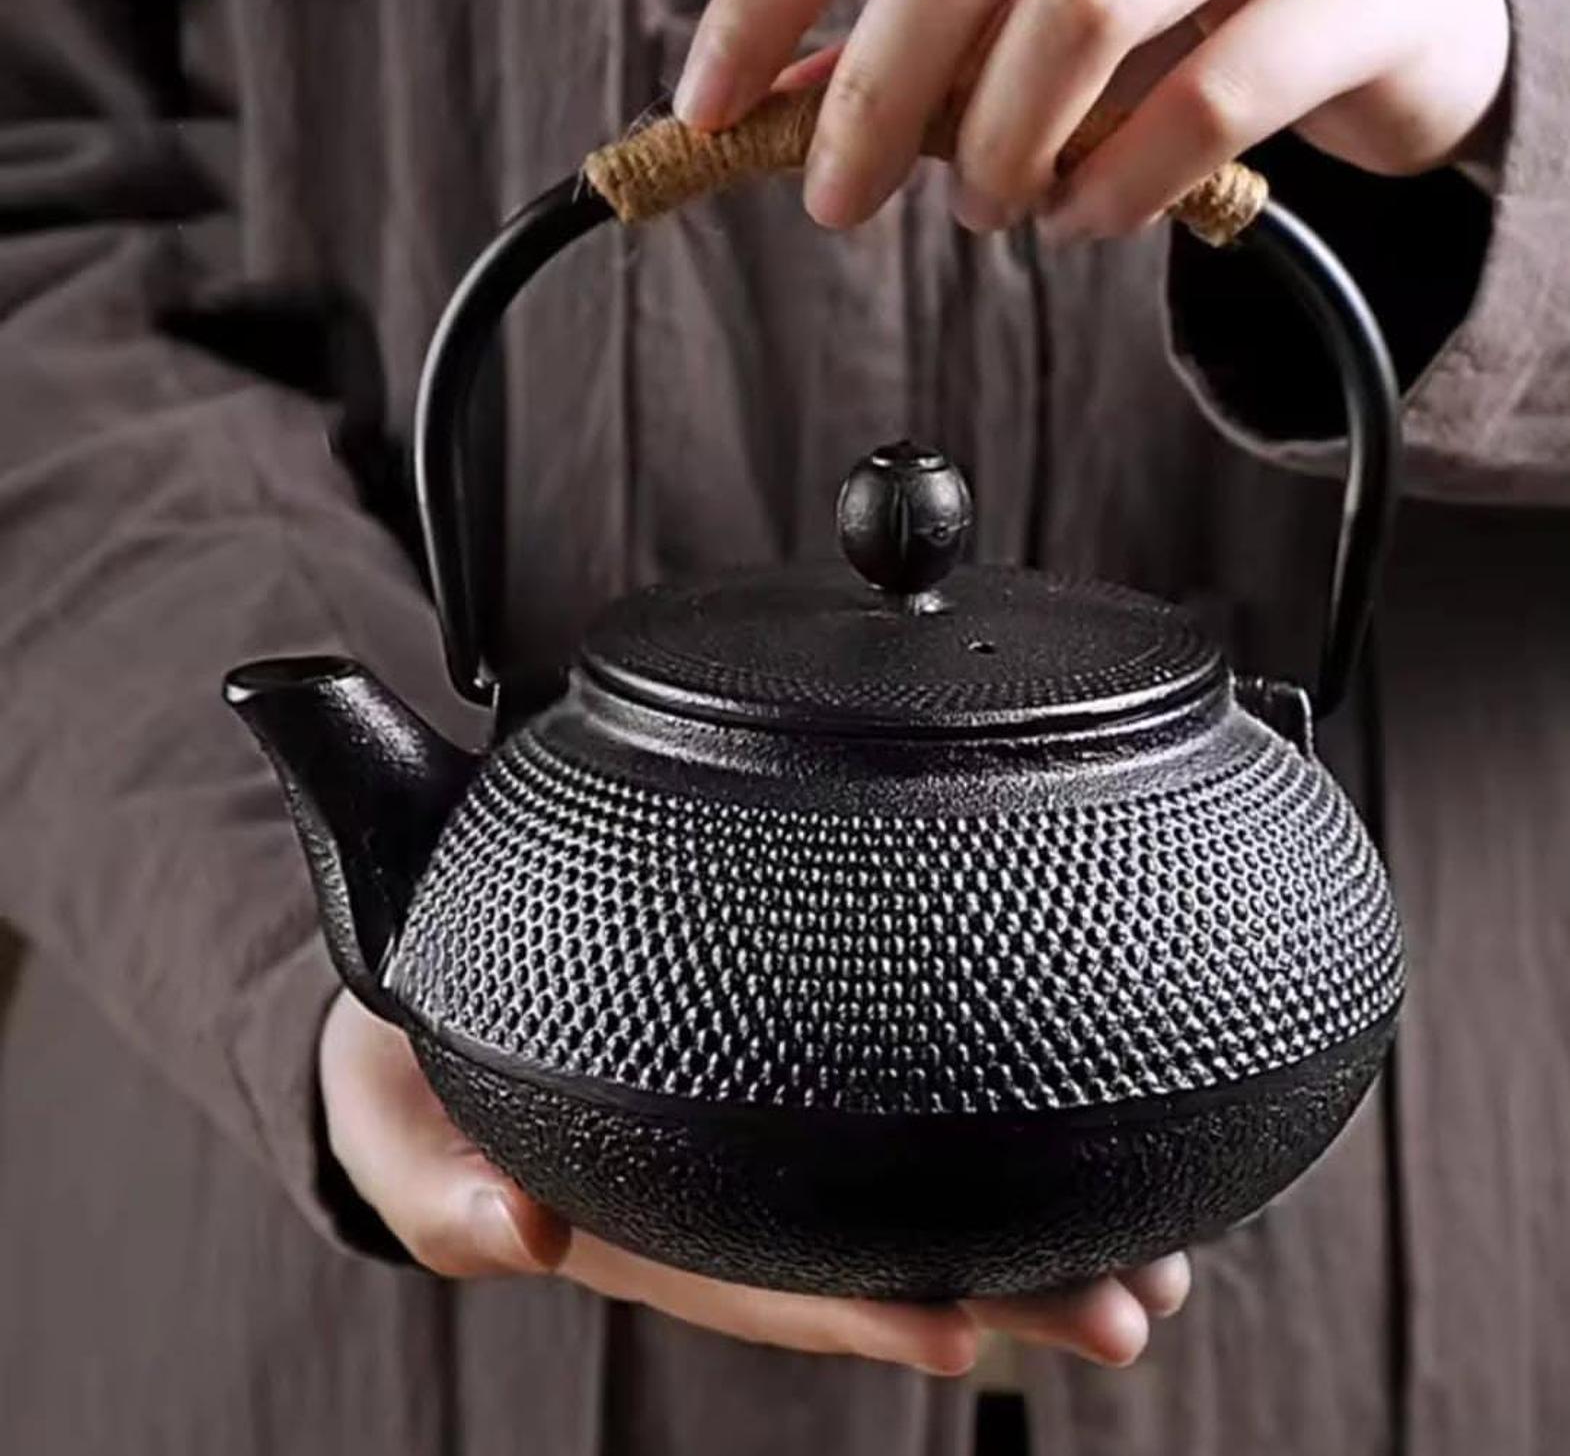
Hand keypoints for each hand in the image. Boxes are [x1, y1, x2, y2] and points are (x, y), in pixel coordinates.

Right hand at [320, 991, 1189, 1371]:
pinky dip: (983, 1160)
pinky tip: (1078, 1161)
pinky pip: (889, 1144)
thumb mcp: (399, 1138)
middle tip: (1133, 1306)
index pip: (769, 1278)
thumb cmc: (414, 1085)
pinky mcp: (776, 1112)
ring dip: (1028, 1240)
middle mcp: (724, 1209)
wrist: (420, 1033)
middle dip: (1003, 1293)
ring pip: (905, 1212)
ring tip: (1158, 1265)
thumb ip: (440, 1192)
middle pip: (873, 1261)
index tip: (967, 1329)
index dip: (864, 1305)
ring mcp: (758, 1168)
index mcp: (642, 1221)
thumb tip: (512, 1237)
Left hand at [674, 0, 1509, 235]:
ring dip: (1002, 146)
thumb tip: (783, 104)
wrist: (1389, 0)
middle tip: (837, 202)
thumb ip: (924, 37)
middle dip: (876, 98)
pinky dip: (1118, 187)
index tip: (712, 105)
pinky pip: (1211, 98)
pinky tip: (1082, 220)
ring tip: (984, 208)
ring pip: (1086, 8)